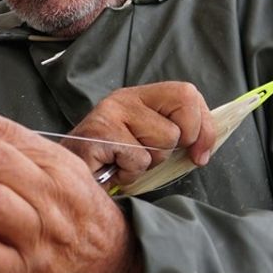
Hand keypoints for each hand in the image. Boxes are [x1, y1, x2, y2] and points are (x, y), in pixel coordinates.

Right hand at [64, 82, 215, 187]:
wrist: (69, 178)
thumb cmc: (114, 163)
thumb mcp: (152, 145)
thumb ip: (179, 138)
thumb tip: (203, 152)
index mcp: (141, 96)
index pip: (188, 94)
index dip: (203, 128)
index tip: (198, 155)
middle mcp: (124, 98)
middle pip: (180, 121)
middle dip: (173, 148)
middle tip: (148, 155)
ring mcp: (109, 113)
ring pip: (162, 143)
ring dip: (147, 163)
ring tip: (124, 162)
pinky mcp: (98, 134)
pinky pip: (138, 159)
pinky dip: (129, 173)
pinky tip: (112, 168)